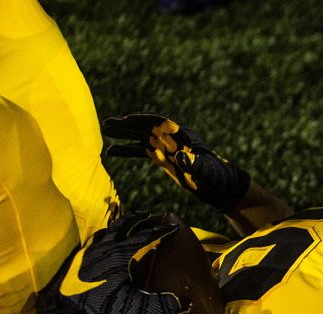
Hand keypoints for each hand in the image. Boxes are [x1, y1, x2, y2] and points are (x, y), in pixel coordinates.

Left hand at [36, 212, 190, 313]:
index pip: (145, 237)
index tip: (171, 226)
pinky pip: (93, 240)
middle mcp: (104, 249)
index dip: (160, 231)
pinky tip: (103, 240)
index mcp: (121, 256)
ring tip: (126, 222)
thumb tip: (185, 303)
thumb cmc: (102, 313)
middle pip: (125, 226)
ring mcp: (88, 253)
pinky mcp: (77, 260)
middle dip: (138, 219)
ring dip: (120, 225)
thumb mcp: (135, 309)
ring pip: (107, 231)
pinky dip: (104, 235)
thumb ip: (161, 305)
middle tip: (148, 215)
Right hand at [101, 114, 250, 212]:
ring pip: (140, 136)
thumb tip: (179, 157)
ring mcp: (165, 147)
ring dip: (123, 134)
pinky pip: (140, 151)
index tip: (127, 119)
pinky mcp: (161, 157)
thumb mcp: (205, 170)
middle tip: (107, 123)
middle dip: (127, 125)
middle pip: (146, 127)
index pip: (160, 122)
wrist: (218, 185)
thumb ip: (193, 163)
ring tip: (104, 131)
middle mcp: (171, 138)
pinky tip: (110, 152)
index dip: (143, 119)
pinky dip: (126, 151)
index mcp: (182, 135)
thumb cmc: (215, 176)